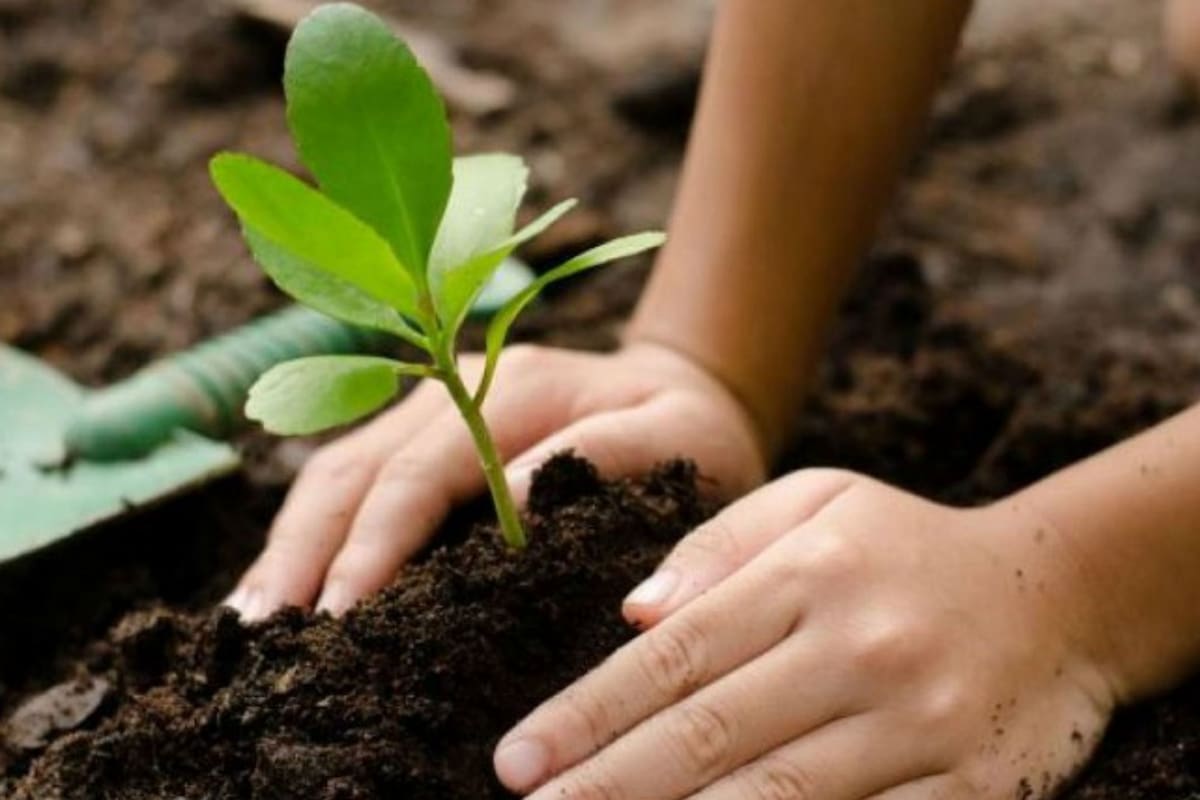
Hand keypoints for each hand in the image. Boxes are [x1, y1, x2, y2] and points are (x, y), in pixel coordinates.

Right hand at [226, 342, 766, 619]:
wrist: (685, 392)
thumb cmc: (689, 429)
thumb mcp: (678, 439)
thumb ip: (605, 458)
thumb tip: (516, 498)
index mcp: (509, 390)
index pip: (418, 472)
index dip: (374, 543)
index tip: (339, 614)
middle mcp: (449, 391)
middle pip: (351, 471)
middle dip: (302, 551)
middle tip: (262, 637)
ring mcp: (426, 411)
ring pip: (334, 476)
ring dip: (289, 547)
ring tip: (251, 626)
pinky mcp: (421, 441)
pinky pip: (350, 486)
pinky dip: (312, 539)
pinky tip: (286, 591)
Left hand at [494, 471, 1118, 798]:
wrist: (1063, 595)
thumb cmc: (907, 548)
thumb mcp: (819, 502)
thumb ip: (721, 546)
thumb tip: (632, 611)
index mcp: (812, 573)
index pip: (673, 656)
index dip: (586, 716)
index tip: (515, 761)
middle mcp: (862, 648)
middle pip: (708, 735)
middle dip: (606, 786)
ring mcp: (921, 726)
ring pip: (776, 798)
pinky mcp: (972, 790)